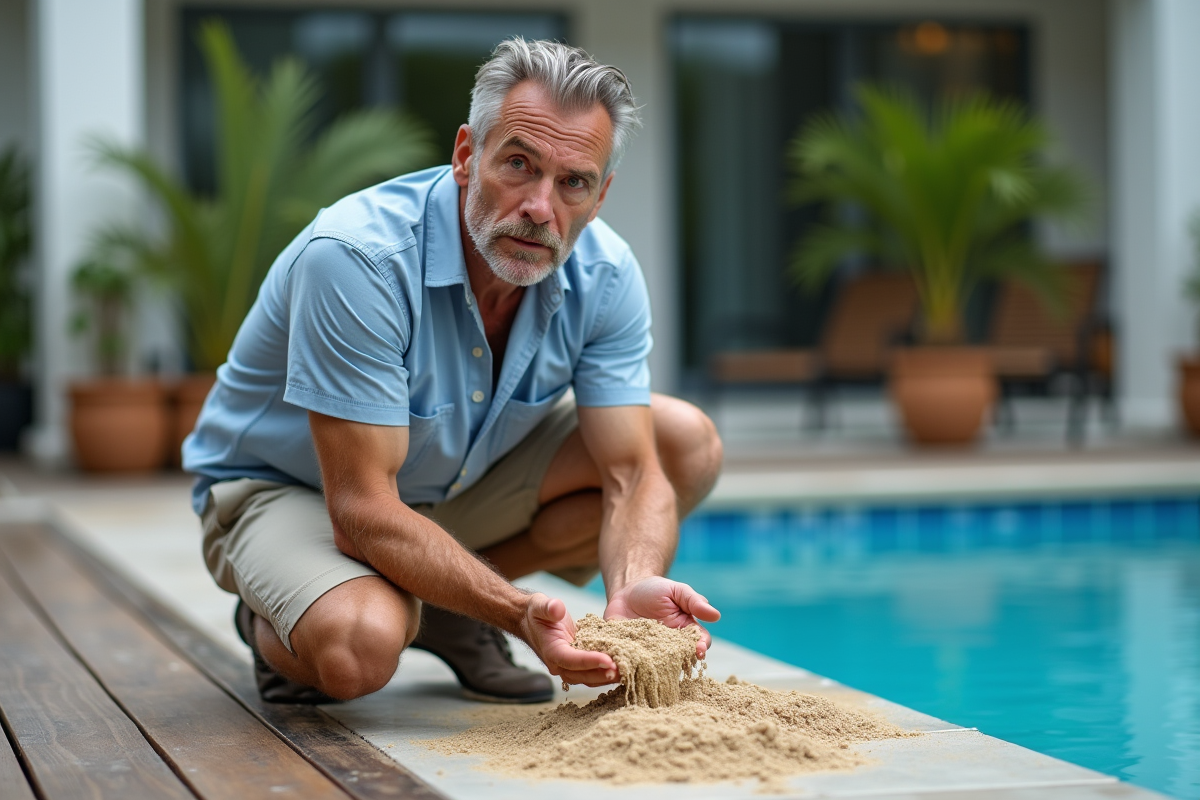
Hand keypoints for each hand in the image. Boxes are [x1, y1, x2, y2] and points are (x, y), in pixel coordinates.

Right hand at [519, 593, 618, 686]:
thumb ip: (549, 607)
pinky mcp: (575, 664)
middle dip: (602, 674)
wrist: (530, 619)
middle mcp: (558, 663)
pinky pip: (590, 673)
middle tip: (623, 670)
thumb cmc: (536, 612)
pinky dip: (604, 672)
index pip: (572, 660)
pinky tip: (621, 668)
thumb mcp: (540, 605)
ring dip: (605, 677)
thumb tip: (557, 609)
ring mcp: (566, 666)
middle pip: (582, 675)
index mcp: (551, 650)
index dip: (590, 661)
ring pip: (587, 678)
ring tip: (626, 672)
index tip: (609, 660)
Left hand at [604, 576, 720, 658]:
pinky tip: (620, 666)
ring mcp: (650, 653)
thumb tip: (716, 615)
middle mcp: (670, 647)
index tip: (699, 649)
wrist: (626, 591)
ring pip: (655, 668)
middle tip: (676, 663)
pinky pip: (630, 664)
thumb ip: (694, 602)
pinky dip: (626, 667)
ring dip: (653, 670)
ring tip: (649, 667)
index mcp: (685, 632)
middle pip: (679, 661)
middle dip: (678, 664)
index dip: (701, 647)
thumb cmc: (655, 590)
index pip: (699, 643)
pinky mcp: (629, 655)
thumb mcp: (676, 591)